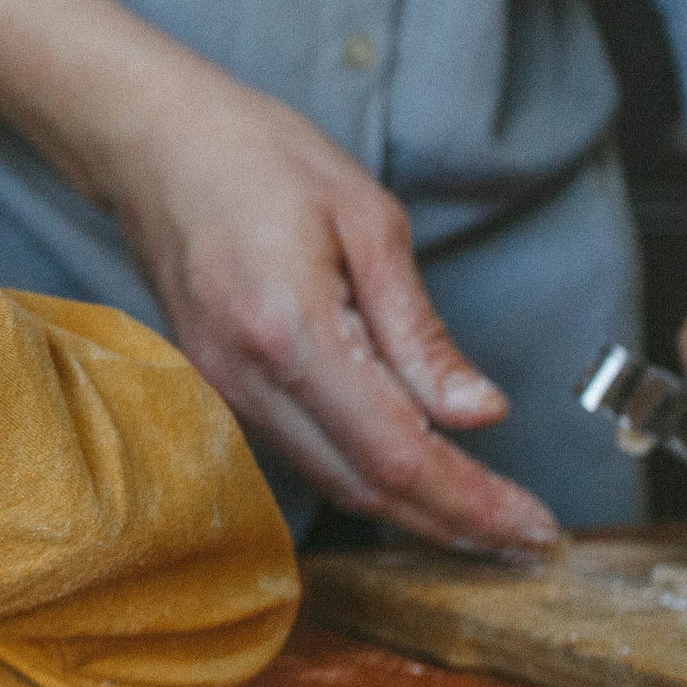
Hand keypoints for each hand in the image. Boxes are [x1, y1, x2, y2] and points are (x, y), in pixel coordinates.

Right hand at [0, 0, 560, 552]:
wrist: (150, 143)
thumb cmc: (257, 157)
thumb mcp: (366, 220)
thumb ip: (418, 331)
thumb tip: (479, 414)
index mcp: (291, 332)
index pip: (397, 451)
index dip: (472, 501)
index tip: (536, 528)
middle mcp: (247, 379)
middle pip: (364, 488)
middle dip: (452, 525)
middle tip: (529, 543)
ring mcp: (223, 389)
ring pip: (330, 481)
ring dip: (411, 513)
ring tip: (486, 522)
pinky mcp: (216, 386)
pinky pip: (301, 453)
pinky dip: (365, 480)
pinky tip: (413, 479)